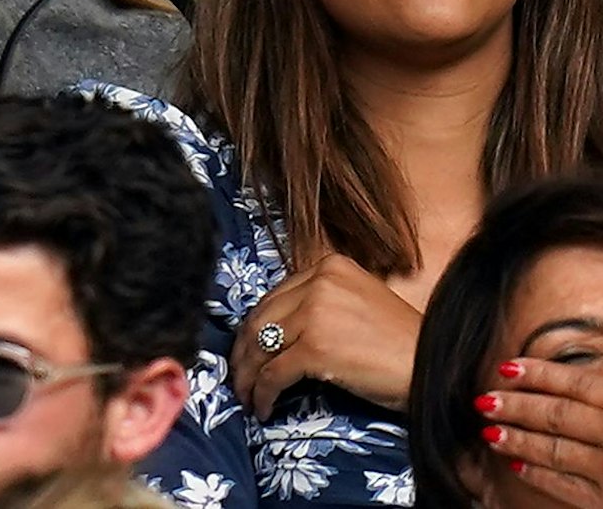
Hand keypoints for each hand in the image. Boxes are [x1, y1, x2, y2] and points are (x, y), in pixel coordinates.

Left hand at [232, 253, 421, 417]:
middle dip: (243, 352)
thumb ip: (319, 304)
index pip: (274, 297)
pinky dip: (262, 392)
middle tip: (238, 377)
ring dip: (247, 376)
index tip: (247, 350)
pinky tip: (263, 407)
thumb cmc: (401, 344)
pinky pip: (274, 373)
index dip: (254, 328)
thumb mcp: (358, 304)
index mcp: (329, 266)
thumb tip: (275, 330)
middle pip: (261, 318)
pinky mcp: (317, 348)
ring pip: (261, 346)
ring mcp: (316, 313)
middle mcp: (319, 282)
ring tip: (246, 396)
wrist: (436, 368)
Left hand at [478, 357, 602, 504]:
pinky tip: (518, 467)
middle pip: (561, 417)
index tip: (508, 367)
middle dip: (519, 408)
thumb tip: (596, 337)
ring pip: (560, 453)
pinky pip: (572, 491)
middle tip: (486, 400)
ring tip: (491, 431)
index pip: (581, 383)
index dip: (540, 374)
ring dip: (521, 441)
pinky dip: (542, 477)